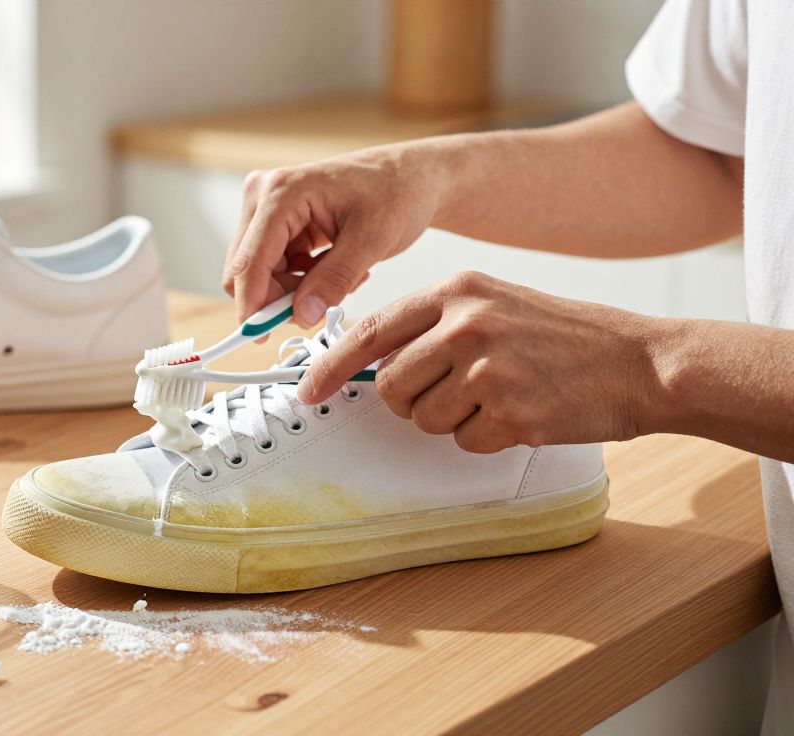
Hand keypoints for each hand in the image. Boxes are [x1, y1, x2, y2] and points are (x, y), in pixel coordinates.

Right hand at [223, 143, 445, 326]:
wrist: (411, 176)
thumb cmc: (397, 191)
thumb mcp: (372, 240)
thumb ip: (334, 280)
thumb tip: (302, 314)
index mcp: (281, 192)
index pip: (249, 261)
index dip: (252, 305)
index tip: (261, 337)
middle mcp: (263, 196)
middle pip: (245, 270)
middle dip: (281, 297)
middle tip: (324, 303)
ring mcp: (266, 209)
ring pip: (259, 274)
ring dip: (296, 290)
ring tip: (341, 277)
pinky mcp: (276, 223)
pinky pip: (273, 268)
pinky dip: (301, 281)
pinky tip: (334, 268)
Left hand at [297, 272, 659, 452]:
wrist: (642, 362)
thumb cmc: (564, 337)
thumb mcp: (495, 305)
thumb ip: (434, 324)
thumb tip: (371, 362)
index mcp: (457, 291)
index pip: (370, 330)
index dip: (332, 367)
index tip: (308, 392)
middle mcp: (465, 324)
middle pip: (390, 385)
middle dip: (411, 401)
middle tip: (456, 393)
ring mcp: (487, 368)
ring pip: (422, 418)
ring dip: (454, 420)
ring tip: (500, 396)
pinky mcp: (511, 412)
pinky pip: (464, 441)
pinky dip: (488, 437)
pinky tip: (523, 412)